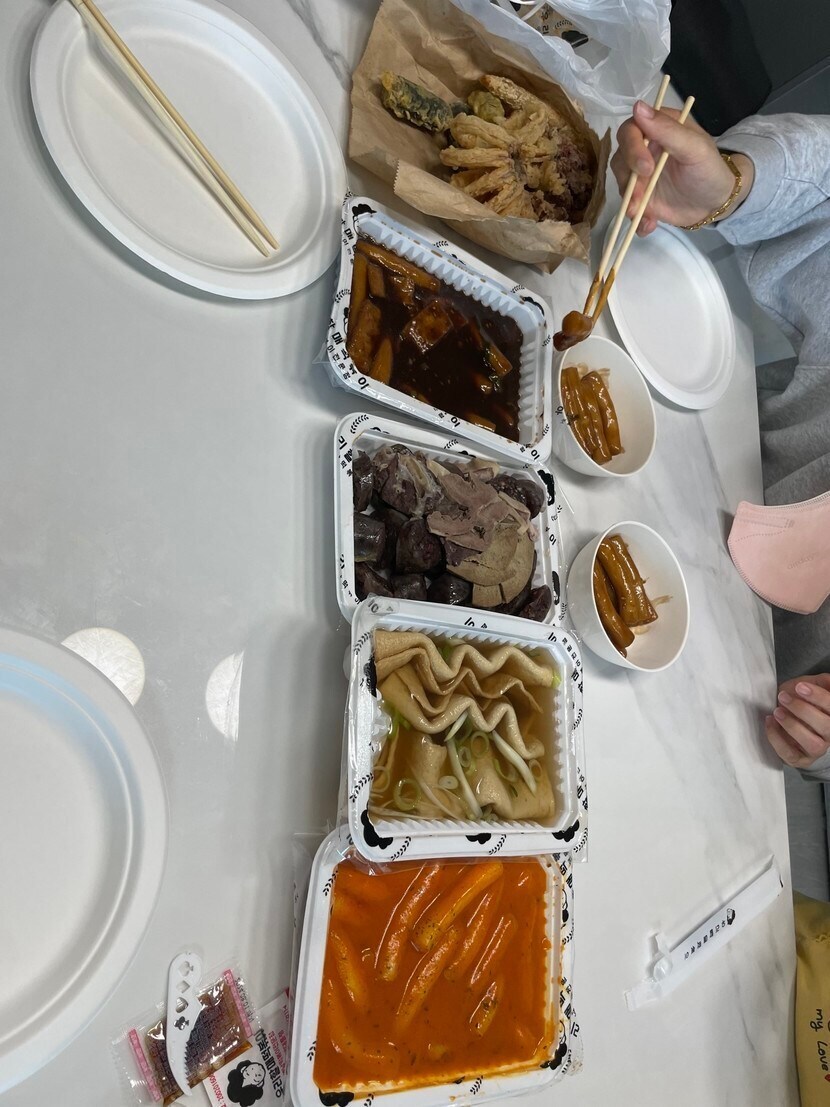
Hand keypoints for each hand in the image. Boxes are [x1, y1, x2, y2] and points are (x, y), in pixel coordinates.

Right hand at [610, 101, 752, 235]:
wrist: (716, 202)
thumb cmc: (710, 169)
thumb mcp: (695, 148)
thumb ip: (668, 130)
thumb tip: (638, 106)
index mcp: (657, 130)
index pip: (630, 131)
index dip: (632, 149)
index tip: (645, 168)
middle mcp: (643, 150)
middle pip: (620, 159)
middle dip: (628, 181)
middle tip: (641, 198)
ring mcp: (640, 176)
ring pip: (622, 185)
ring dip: (631, 202)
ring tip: (645, 215)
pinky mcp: (641, 198)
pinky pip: (630, 207)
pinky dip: (637, 218)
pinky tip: (649, 225)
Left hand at [765, 674, 829, 768]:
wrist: (787, 719)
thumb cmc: (801, 701)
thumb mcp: (810, 686)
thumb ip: (820, 682)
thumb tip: (829, 680)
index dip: (819, 696)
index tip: (800, 687)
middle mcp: (829, 734)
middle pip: (826, 726)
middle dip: (803, 710)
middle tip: (783, 697)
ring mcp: (816, 750)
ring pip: (813, 744)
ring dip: (793, 726)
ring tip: (777, 711)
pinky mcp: (799, 759)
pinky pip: (790, 754)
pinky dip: (777, 738)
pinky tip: (770, 722)